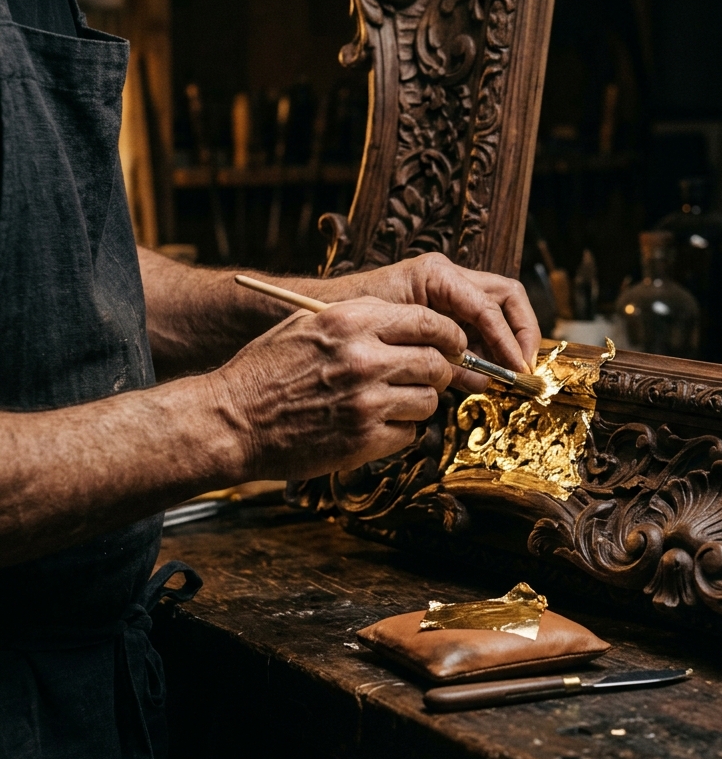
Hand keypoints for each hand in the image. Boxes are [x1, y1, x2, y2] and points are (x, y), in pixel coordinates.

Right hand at [215, 297, 464, 480]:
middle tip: (427, 376)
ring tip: (389, 402)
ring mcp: (366, 402)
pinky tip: (372, 425)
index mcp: (351, 323)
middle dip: (439, 371)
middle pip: (437, 363)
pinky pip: (409, 433)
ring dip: (417, 403)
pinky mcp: (364, 440)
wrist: (232, 421)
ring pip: (428, 400)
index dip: (449, 335)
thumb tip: (412, 323)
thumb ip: (360, 318)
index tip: (453, 344)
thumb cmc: (266, 370)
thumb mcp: (308, 324)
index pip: (429, 322)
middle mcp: (364, 359)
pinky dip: (398, 431)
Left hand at [325, 254, 540, 391]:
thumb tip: (484, 380)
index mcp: (436, 275)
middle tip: (524, 367)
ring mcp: (450, 289)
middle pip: (507, 296)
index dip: (508, 339)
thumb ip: (444, 360)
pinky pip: (480, 323)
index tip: (516, 368)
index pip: (489, 305)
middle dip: (522, 331)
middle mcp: (448, 276)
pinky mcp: (447, 307)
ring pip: (500, 307)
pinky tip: (488, 372)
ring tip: (510, 373)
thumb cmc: (352, 321)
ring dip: (509, 340)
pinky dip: (490, 346)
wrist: (322, 313)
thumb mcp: (399, 341)